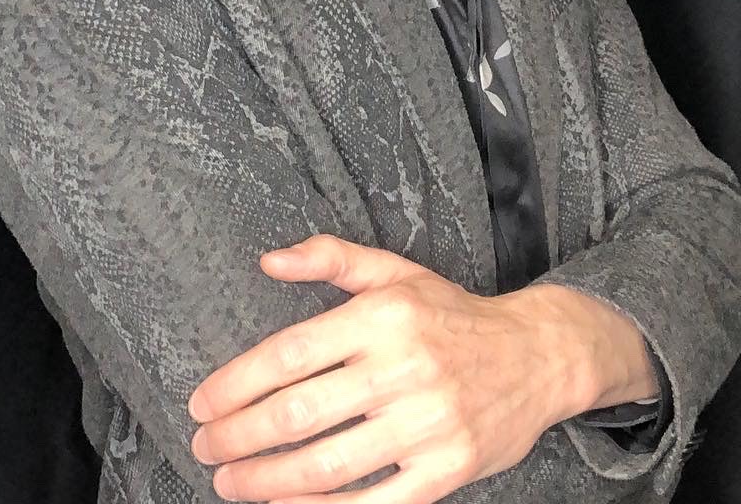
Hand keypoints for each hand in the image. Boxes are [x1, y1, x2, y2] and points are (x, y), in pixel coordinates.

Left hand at [184, 234, 570, 502]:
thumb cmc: (453, 315)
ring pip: (327, 464)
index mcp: (383, 316)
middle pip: (299, 412)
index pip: (290, 353)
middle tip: (206, 447)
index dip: (235, 383)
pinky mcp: (447, 471)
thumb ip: (331, 258)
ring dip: (266, 481)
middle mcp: (403, 367)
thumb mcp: (396, 272)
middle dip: (238, 437)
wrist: (538, 355)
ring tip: (231, 483)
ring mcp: (427, 424)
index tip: (202, 402)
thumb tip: (270, 260)